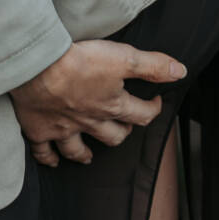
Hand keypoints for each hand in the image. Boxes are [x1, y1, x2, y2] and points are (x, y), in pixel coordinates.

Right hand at [11, 39, 185, 166]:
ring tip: (89, 157)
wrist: (38, 68)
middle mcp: (90, 122)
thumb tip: (180, 71)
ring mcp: (64, 129)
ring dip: (85, 154)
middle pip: (112, 136)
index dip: (152, 109)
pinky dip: (49, 158)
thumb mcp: (124, 58)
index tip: (154, 103)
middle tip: (124, 128)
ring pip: (78, 149)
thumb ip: (153, 66)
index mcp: (112, 105)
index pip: (141, 115)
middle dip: (121, 133)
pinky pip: (44, 151)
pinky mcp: (39, 129)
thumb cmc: (80, 61)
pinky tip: (53, 161)